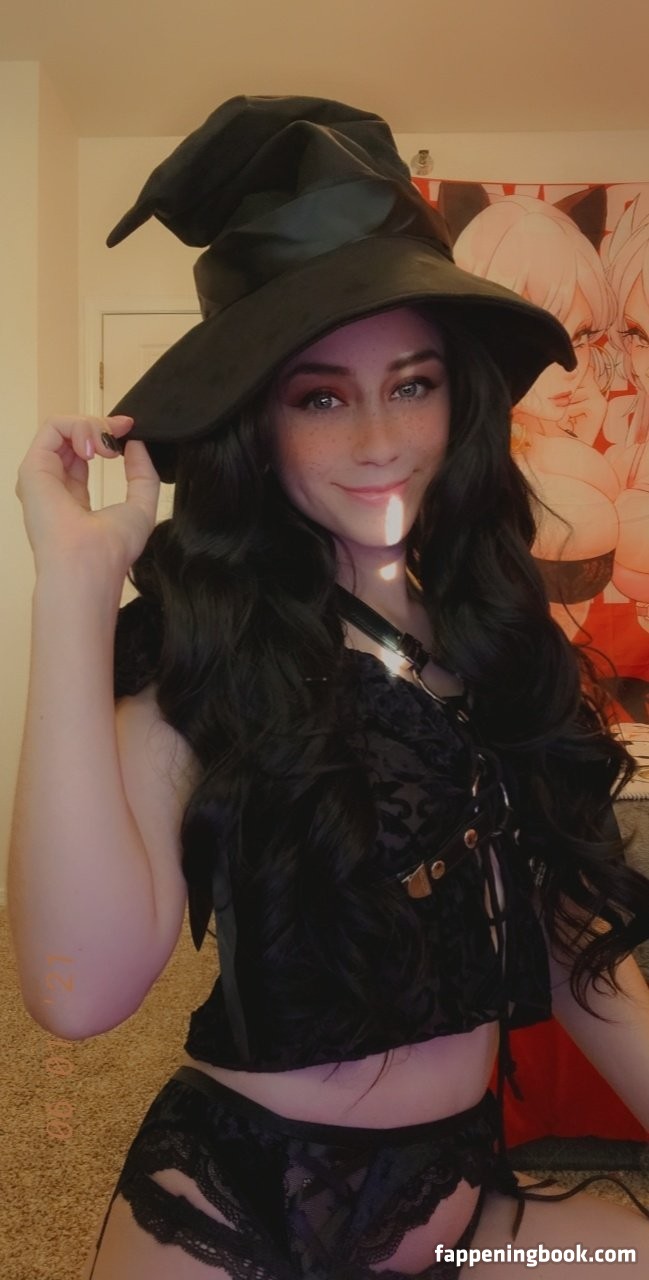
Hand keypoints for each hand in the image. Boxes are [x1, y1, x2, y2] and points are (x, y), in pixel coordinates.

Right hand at [15, 415, 160, 579]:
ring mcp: (41, 475)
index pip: (84, 454)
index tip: (130, 430)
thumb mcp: (140, 506)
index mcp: (72, 497)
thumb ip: (142, 475)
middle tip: (123, 431)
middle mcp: (52, 485)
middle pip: (72, 437)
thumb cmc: (111, 549)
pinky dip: (79, 426)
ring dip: (92, 426)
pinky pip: (53, 427)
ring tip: (108, 446)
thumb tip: (135, 444)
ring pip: (62, 428)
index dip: (107, 435)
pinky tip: (95, 448)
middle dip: (102, 426)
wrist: (88, 565)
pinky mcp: (34, 467)